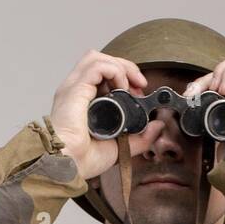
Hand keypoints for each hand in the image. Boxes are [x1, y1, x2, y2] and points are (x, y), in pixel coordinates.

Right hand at [48, 50, 164, 180]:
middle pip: (100, 61)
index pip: (101, 74)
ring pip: (97, 57)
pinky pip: (97, 65)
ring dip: (120, 66)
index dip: (123, 77)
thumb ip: (139, 138)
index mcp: (82, 101)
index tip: (139, 93)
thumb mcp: (119, 147)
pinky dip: (114, 71)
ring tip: (132, 85)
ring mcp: (73, 88)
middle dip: (124, 67)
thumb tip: (157, 126)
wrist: (67, 166)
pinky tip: (122, 87)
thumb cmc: (82, 160)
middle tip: (140, 85)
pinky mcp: (75, 89)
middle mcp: (76, 90)